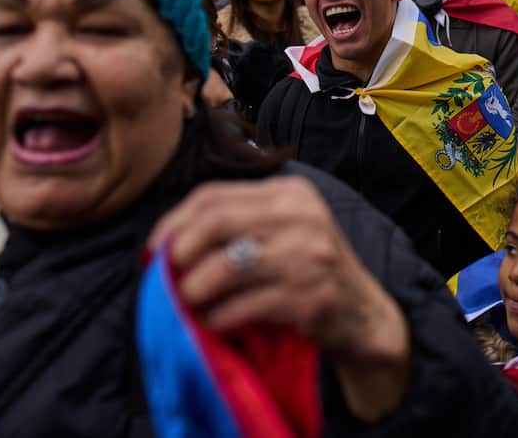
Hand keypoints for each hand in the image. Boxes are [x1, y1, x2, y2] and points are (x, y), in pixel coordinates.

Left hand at [149, 177, 411, 422]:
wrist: (363, 315)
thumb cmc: (308, 273)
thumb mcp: (283, 233)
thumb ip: (237, 226)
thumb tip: (165, 245)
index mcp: (290, 193)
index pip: (215, 195)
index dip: (174, 222)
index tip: (154, 251)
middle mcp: (303, 215)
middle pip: (217, 222)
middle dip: (180, 252)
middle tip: (164, 279)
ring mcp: (311, 255)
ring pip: (228, 265)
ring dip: (194, 289)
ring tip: (184, 305)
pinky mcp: (312, 296)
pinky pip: (246, 305)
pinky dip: (218, 317)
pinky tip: (211, 324)